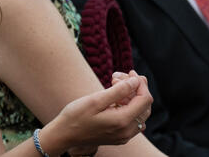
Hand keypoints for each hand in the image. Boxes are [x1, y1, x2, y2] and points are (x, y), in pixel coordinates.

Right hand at [38, 75, 152, 154]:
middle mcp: (127, 131)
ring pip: (140, 113)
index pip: (145, 99)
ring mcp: (124, 136)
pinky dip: (128, 107)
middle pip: (145, 106)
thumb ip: (118, 91)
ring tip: (114, 85)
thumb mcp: (95, 99)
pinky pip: (133, 120)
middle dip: (136, 88)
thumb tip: (136, 81)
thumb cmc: (76, 116)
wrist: (63, 135)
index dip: (140, 83)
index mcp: (122, 121)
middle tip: (118, 77)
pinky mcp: (119, 137)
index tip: (130, 72)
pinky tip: (115, 99)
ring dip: (132, 97)